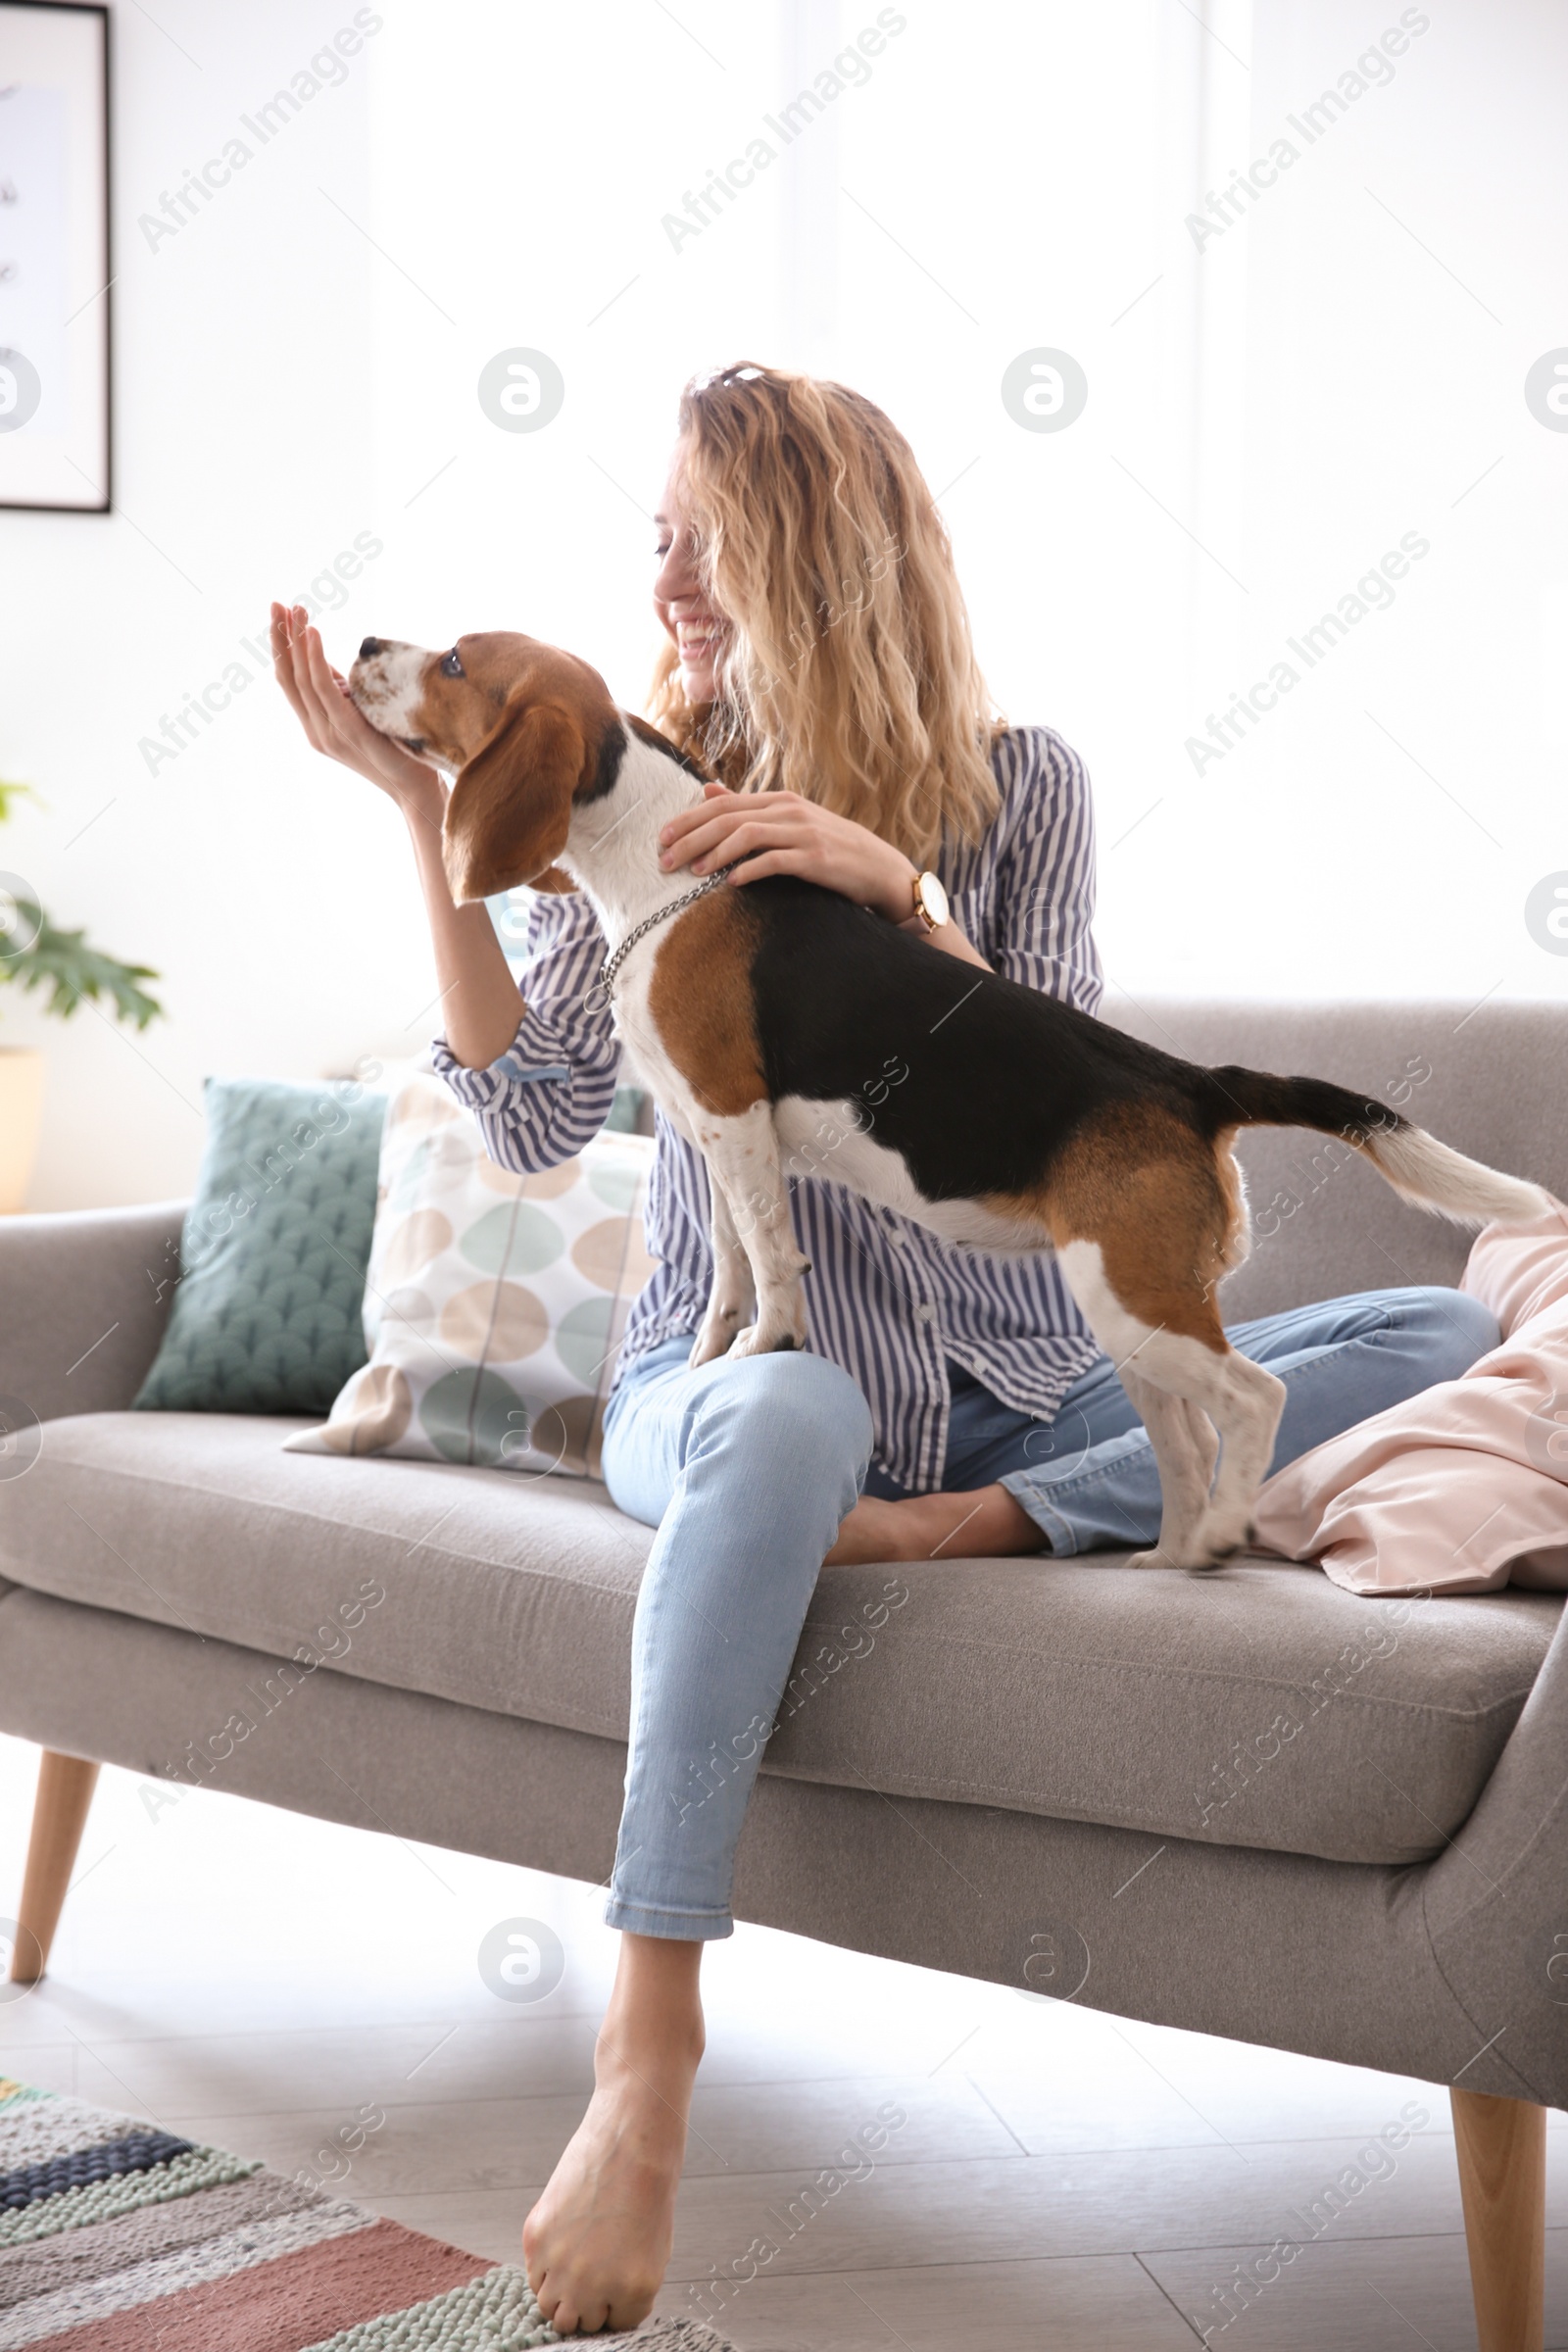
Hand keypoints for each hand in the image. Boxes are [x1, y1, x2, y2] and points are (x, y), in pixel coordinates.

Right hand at [269, 601, 444, 822]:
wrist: (415, 788)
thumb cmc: (395, 750)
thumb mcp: (362, 713)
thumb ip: (343, 692)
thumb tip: (328, 664)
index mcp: (316, 725)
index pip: (289, 681)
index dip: (282, 648)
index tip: (280, 615)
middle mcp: (315, 730)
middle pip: (287, 677)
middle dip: (280, 638)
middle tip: (276, 604)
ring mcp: (327, 732)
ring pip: (302, 678)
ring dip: (297, 640)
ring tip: (297, 610)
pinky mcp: (345, 728)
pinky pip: (323, 688)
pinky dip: (316, 658)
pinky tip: (314, 632)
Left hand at [658, 783, 914, 920]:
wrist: (882, 871)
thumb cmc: (833, 851)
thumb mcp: (790, 823)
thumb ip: (749, 808)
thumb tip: (707, 790)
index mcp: (779, 801)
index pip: (722, 804)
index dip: (688, 820)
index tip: (662, 838)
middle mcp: (788, 810)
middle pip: (727, 817)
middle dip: (691, 838)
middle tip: (664, 859)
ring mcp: (803, 833)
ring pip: (746, 835)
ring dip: (713, 853)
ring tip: (691, 872)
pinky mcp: (816, 858)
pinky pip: (775, 861)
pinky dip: (749, 870)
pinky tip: (730, 883)